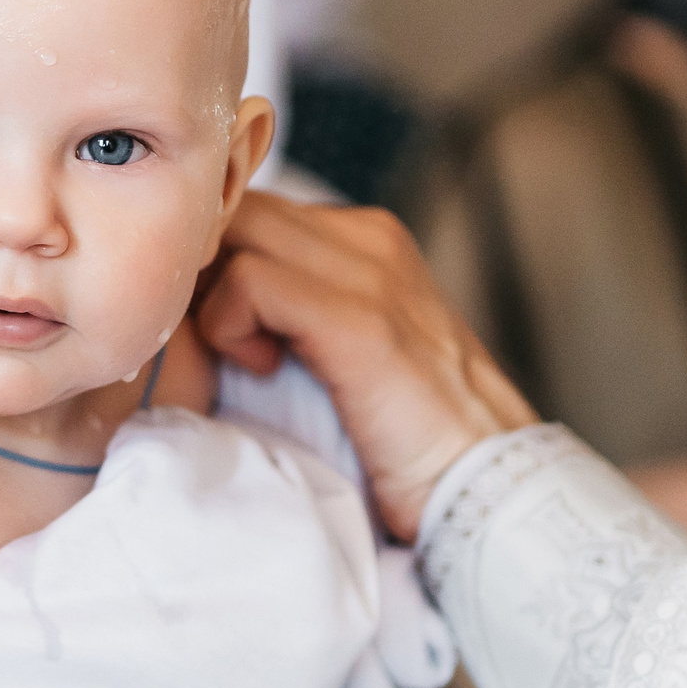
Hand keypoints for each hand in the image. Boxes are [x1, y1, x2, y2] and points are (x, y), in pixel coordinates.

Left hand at [196, 195, 536, 539]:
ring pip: (236, 230)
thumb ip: (293, 306)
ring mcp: (370, 271)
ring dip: (210, 296)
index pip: (252, 205)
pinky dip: (230, 324)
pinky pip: (250, 281)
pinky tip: (262, 368)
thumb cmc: (404, 433)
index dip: (208, 256)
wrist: (488, 482)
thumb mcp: (344, 349)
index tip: (202, 319)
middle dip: (199, 266)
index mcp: (366, 240)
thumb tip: (203, 297)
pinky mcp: (359, 319)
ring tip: (242, 355)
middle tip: (204, 334)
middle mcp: (369, 239)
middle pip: (237, 206)